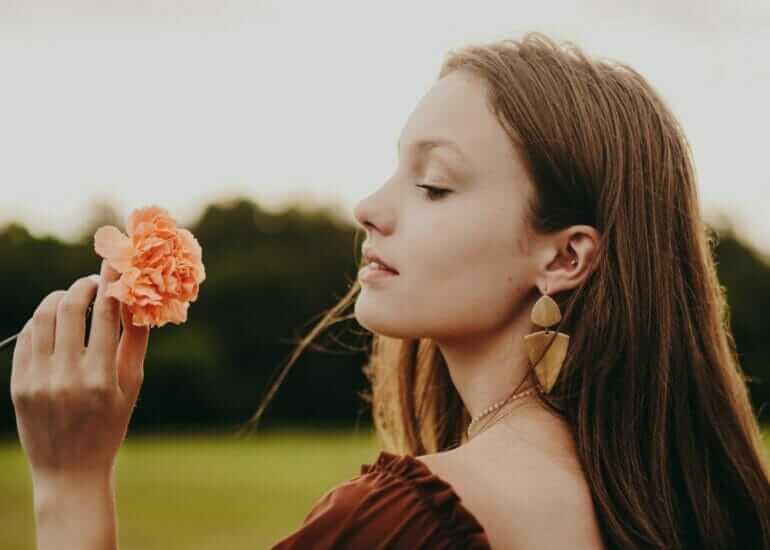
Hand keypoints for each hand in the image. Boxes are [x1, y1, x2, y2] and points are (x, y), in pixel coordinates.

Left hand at [10, 260, 149, 480]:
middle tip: (92, 280)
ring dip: (59, 299)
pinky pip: (26, 338)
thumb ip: (135, 342)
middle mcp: (67, 378)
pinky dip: (41, 322)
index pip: (106, 314)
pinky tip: (54, 322)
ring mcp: (38, 382)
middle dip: (82, 285)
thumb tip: (137, 299)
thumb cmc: (110, 425)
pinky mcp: (18, 386)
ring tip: (71, 299)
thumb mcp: (131, 387)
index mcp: (101, 379)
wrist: (70, 470)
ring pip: (43, 318)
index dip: (111, 283)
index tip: (115, 264)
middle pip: (70, 308)